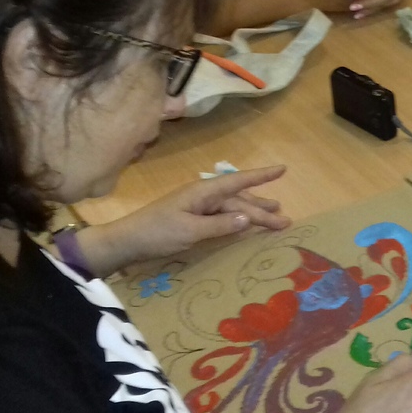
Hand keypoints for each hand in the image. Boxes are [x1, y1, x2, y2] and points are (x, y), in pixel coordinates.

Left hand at [80, 166, 290, 274]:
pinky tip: (246, 225)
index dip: (261, 176)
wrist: (125, 243)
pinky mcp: (192, 219)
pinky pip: (222, 217)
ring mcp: (197, 207)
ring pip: (232, 208)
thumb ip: (220, 225)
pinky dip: (237, 221)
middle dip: (263, 208)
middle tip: (286, 220)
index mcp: (203, 192)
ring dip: (253, 213)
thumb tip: (248, 218)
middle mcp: (203, 195)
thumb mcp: (189, 231)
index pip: (238, 181)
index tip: (283, 169)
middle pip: (239, 200)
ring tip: (274, 216)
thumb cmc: (156, 233)